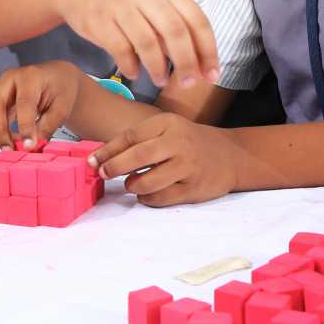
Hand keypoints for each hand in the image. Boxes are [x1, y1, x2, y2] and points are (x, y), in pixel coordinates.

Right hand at [0, 60, 83, 150]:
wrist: (55, 78)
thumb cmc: (60, 88)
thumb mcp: (62, 107)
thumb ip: (47, 126)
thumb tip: (32, 146)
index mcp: (30, 76)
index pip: (24, 103)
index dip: (25, 127)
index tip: (28, 146)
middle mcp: (9, 80)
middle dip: (0, 133)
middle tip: (12, 151)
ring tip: (13, 148)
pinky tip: (10, 141)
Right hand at [55, 0, 218, 87]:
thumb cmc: (122, 0)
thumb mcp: (151, 3)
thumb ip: (172, 28)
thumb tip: (197, 64)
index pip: (196, 19)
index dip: (208, 49)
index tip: (212, 74)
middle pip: (175, 31)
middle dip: (186, 62)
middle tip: (188, 84)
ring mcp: (121, 7)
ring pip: (148, 42)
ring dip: (158, 67)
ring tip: (160, 81)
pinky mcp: (100, 20)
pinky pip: (120, 48)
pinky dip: (130, 65)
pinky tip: (133, 74)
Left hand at [88, 113, 239, 206]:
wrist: (231, 155)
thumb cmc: (190, 141)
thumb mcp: (168, 129)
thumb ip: (140, 139)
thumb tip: (102, 156)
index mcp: (168, 123)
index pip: (130, 136)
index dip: (107, 150)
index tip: (92, 161)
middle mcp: (178, 142)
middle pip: (137, 157)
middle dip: (114, 168)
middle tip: (103, 174)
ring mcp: (187, 166)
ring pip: (147, 182)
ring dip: (132, 186)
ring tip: (131, 184)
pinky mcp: (193, 188)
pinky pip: (161, 198)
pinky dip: (147, 199)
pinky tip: (147, 194)